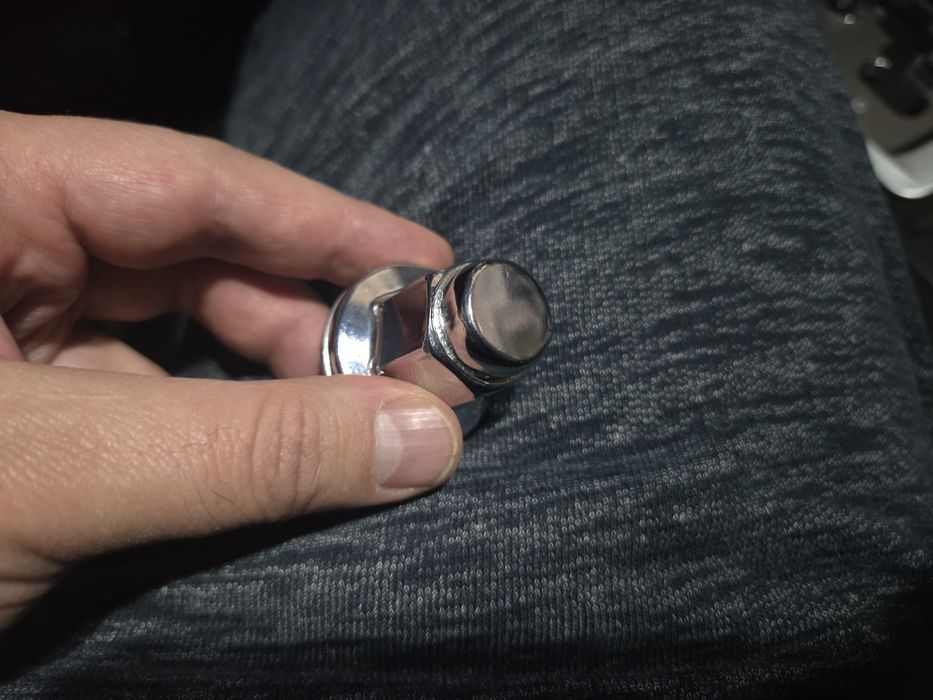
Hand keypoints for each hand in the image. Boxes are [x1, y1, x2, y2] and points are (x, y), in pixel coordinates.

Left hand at [0, 112, 461, 629]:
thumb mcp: (55, 473)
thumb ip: (249, 448)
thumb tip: (424, 436)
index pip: (192, 183)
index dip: (324, 224)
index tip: (429, 263)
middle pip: (196, 261)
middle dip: (311, 320)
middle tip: (415, 376)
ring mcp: (4, 342)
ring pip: (175, 340)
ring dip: (273, 382)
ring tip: (363, 423)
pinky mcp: (19, 422)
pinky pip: (146, 406)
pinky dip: (220, 434)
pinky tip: (281, 459)